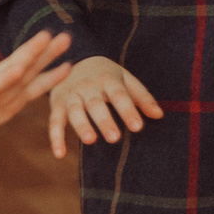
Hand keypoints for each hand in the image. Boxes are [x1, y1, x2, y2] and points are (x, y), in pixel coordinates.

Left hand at [0, 30, 73, 172]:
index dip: (4, 78)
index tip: (19, 66)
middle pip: (14, 67)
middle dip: (30, 53)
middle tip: (49, 35)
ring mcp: (5, 90)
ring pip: (29, 70)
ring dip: (46, 55)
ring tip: (66, 38)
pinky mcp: (13, 97)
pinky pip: (34, 85)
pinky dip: (50, 76)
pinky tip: (67, 67)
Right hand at [46, 56, 162, 158]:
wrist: (77, 58)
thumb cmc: (107, 75)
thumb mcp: (125, 79)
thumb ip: (141, 96)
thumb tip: (159, 115)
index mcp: (107, 79)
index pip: (119, 94)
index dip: (128, 110)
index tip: (138, 127)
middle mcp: (88, 86)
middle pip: (95, 103)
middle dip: (104, 120)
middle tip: (114, 138)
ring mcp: (71, 94)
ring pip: (74, 110)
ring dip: (81, 125)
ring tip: (90, 140)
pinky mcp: (57, 103)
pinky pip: (54, 120)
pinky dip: (55, 137)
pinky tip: (60, 154)